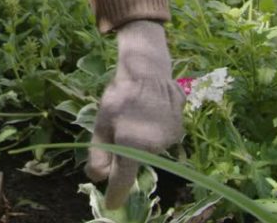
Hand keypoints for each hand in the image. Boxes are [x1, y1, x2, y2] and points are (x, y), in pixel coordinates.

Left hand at [85, 20, 184, 208]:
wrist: (147, 71)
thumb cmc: (120, 96)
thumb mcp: (101, 123)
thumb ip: (99, 153)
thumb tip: (97, 178)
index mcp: (132, 146)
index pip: (123, 181)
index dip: (116, 194)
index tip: (111, 205)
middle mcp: (154, 148)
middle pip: (136, 161)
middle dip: (127, 152)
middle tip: (121, 126)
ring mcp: (169, 140)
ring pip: (150, 150)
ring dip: (142, 139)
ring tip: (137, 115)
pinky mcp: (179, 131)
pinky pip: (162, 140)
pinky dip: (154, 131)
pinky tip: (149, 113)